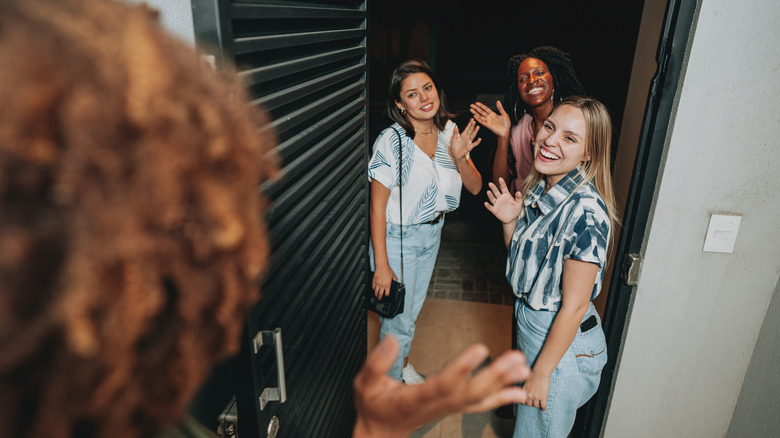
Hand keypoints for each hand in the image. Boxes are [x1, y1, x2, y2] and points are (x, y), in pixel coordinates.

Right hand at [353, 336, 530, 437]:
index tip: (479, 349)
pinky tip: (518, 392)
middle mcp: (436, 405)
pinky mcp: (452, 408)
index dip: (461, 368)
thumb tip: (391, 339)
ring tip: (522, 369)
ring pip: (478, 398)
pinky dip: (501, 398)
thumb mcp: (364, 383)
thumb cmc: (374, 406)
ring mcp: (447, 409)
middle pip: (470, 392)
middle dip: (494, 375)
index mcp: (415, 399)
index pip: (442, 384)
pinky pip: (480, 405)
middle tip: (515, 358)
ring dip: (503, 384)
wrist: (381, 433)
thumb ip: (376, 362)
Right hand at [372, 264, 396, 298]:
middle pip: (380, 294)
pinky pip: (373, 286)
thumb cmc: (387, 270)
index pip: (387, 293)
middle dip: (379, 297)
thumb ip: (394, 278)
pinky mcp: (374, 281)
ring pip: (376, 291)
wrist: (382, 266)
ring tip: (376, 295)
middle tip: (379, 298)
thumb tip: (396, 280)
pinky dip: (373, 288)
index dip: (386, 295)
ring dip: (376, 294)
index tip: (386, 295)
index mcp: (387, 285)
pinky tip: (374, 289)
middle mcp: (382, 285)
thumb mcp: (393, 274)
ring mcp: (377, 283)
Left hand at [449, 118, 481, 161]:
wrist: (456, 154)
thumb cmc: (455, 147)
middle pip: (470, 131)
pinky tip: (479, 139)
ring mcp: (469, 142)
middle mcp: (467, 138)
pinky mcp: (469, 147)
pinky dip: (477, 142)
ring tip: (477, 127)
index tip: (472, 119)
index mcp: (463, 135)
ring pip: (472, 135)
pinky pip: (474, 144)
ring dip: (475, 131)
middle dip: (472, 126)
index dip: (469, 124)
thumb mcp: (453, 139)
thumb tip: (456, 127)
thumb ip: (455, 133)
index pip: (467, 128)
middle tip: (474, 121)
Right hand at [470, 101, 509, 137]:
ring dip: (475, 113)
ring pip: (480, 116)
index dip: (481, 106)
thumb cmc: (506, 124)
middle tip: (471, 105)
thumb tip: (498, 102)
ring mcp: (488, 121)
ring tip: (471, 110)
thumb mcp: (504, 114)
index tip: (477, 103)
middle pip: (481, 112)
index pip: (485, 109)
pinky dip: (478, 119)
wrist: (506, 131)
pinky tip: (475, 116)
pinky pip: (482, 122)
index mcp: (493, 114)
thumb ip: (500, 108)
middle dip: (476, 108)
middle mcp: (489, 117)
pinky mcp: (488, 125)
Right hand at [484, 178, 522, 223]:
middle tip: (490, 183)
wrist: (512, 219)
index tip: (500, 179)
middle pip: (496, 192)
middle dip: (493, 188)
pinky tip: (486, 203)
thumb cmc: (515, 210)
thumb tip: (518, 192)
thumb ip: (519, 198)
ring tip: (488, 192)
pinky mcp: (495, 210)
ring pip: (492, 199)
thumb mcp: (519, 203)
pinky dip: (488, 206)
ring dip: (490, 195)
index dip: (502, 183)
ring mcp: (497, 204)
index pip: (504, 188)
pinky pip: (490, 207)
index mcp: (506, 195)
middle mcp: (500, 198)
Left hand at [521, 370, 549, 409]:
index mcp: (524, 391)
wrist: (540, 372)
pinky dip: (544, 408)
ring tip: (539, 404)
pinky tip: (544, 408)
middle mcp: (529, 395)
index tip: (527, 402)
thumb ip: (525, 388)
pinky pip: (543, 406)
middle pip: (529, 404)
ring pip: (536, 405)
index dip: (525, 402)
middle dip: (531, 403)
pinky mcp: (543, 397)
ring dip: (537, 405)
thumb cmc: (533, 375)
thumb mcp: (526, 382)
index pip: (522, 401)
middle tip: (533, 403)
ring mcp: (536, 397)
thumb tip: (525, 393)